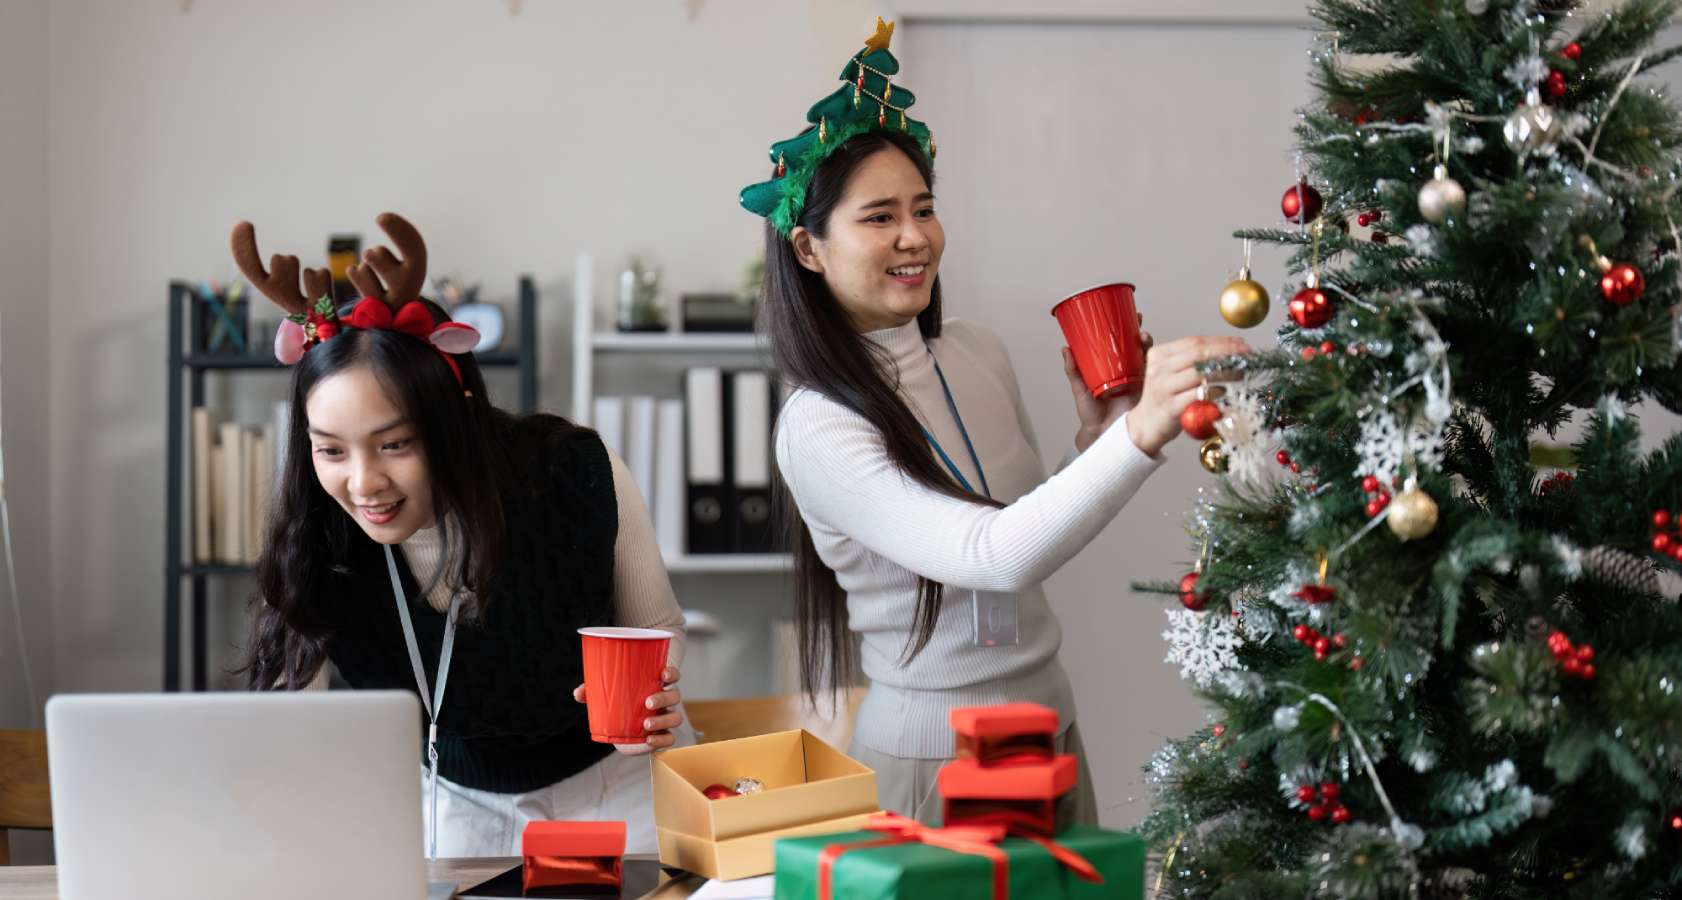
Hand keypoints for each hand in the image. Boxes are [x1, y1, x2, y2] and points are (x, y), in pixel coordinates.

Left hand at [573, 665, 684, 753]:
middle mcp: (665, 701)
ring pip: (675, 717)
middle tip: (647, 703)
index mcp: (656, 685)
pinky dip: (662, 740)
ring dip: (663, 720)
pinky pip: (669, 738)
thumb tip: (578, 693)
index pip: (672, 676)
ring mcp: (665, 719)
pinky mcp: (661, 736)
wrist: (619, 731)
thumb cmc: (617, 705)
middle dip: (664, 698)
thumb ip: (592, 691)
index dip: (671, 673)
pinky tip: (650, 740)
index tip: (663, 675)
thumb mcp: (604, 696)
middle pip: (674, 696)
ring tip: (646, 724)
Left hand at [1066, 317, 1154, 452]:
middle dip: (1141, 332)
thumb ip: (1073, 370)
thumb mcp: (1080, 388)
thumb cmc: (1091, 411)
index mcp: (1113, 365)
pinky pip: (1156, 375)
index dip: (1126, 327)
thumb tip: (1065, 348)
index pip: (1122, 342)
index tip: (1128, 313)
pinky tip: (1158, 357)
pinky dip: (1159, 364)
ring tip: (1143, 339)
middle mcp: (1128, 369)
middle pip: (1138, 346)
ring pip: (1148, 357)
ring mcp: (1139, 379)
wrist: (1101, 433)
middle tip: (1137, 325)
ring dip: (1148, 345)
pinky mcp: (1147, 390)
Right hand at [1125, 336, 1251, 456]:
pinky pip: (1199, 395)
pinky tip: (1227, 390)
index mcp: (1159, 355)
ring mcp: (1163, 388)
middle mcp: (1159, 368)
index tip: (1241, 344)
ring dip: (1225, 371)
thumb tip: (1229, 351)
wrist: (1145, 426)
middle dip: (1226, 352)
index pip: (1194, 342)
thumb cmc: (1165, 398)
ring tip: (1242, 371)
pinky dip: (1216, 391)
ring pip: (1200, 373)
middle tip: (1246, 354)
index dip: (1220, 341)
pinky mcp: (1170, 407)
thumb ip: (1192, 362)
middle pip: (1198, 354)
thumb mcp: (1171, 374)